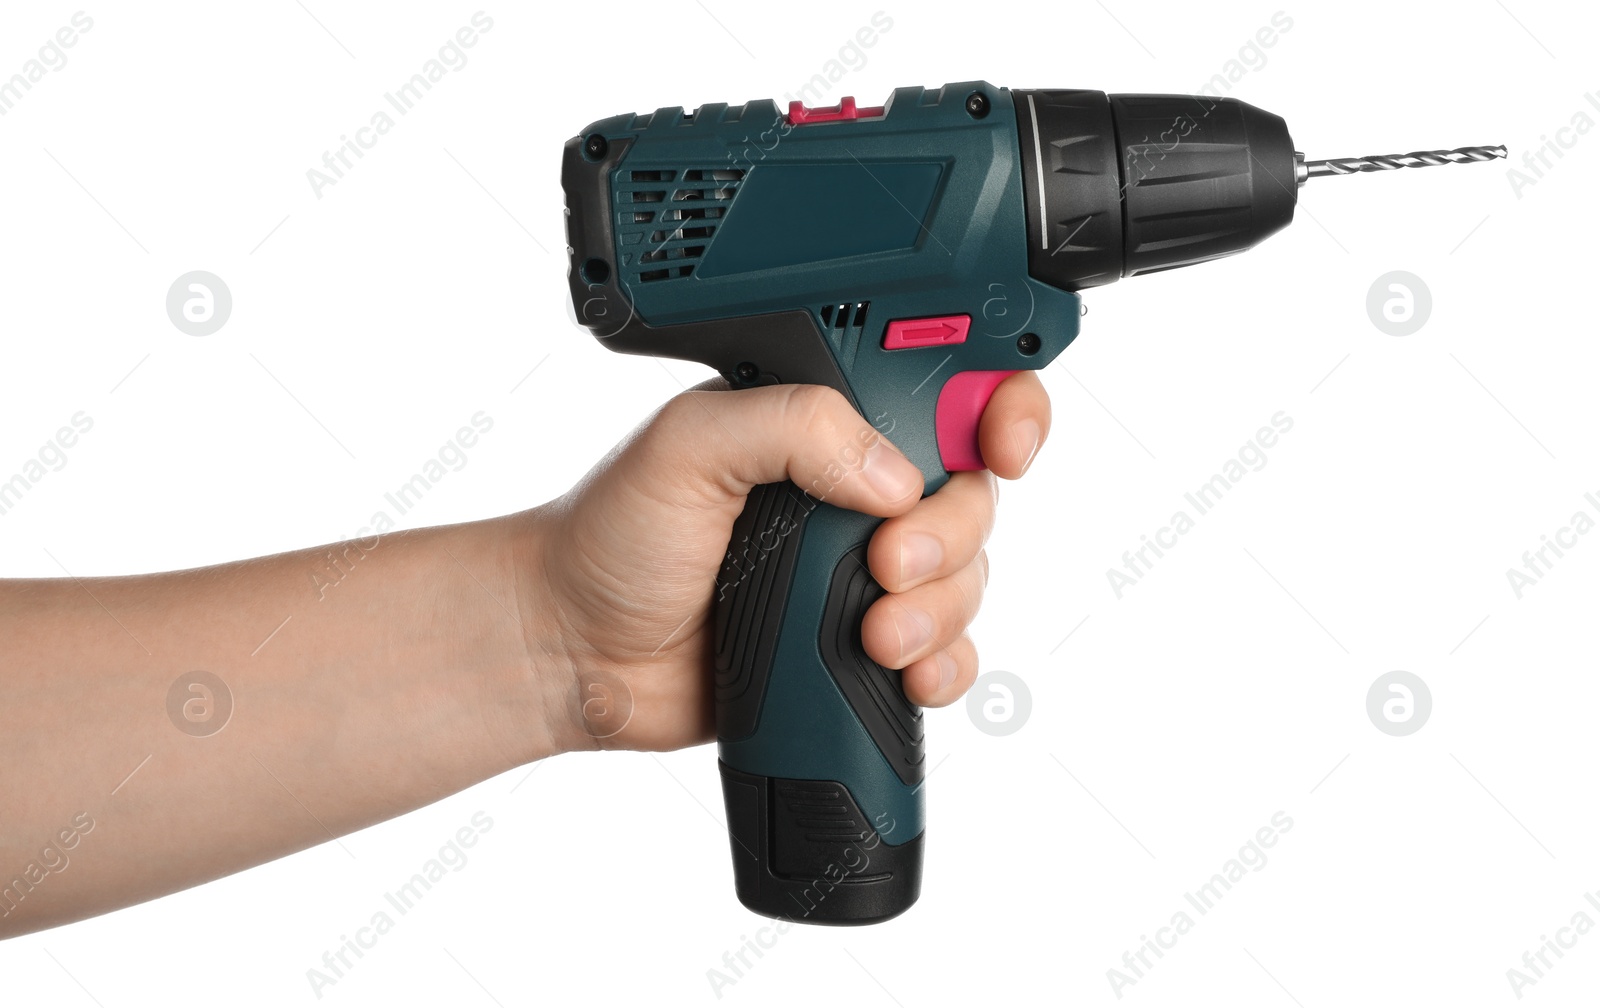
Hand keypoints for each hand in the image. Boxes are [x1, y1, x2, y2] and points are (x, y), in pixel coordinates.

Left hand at [521, 374, 1051, 752]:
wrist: (575, 651)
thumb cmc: (614, 536)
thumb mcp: (689, 445)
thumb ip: (792, 427)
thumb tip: (894, 476)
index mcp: (827, 421)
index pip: (947, 390)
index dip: (999, 410)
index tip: (1005, 446)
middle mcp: (857, 489)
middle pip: (974, 496)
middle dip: (952, 536)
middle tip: (884, 562)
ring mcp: (861, 570)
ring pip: (968, 579)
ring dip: (939, 609)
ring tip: (871, 634)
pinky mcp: (856, 644)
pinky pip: (946, 652)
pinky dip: (943, 665)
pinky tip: (906, 673)